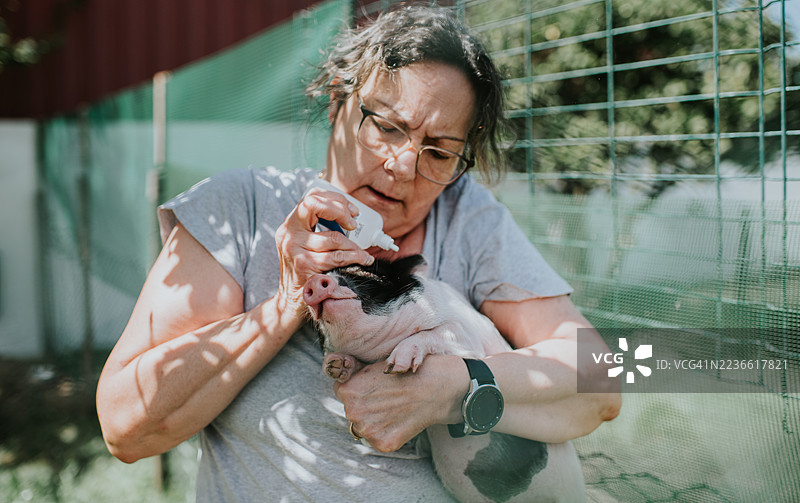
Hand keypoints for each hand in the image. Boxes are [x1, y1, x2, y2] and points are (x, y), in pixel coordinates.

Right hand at [274, 187, 374, 321]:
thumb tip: (351, 216)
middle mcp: (287, 232)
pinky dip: (354, 257)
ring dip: (354, 245)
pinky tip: (362, 259)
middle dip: (340, 211)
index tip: (352, 210)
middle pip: (314, 205)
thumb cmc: (305, 270)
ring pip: (333, 237)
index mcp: (290, 224)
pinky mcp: (303, 265)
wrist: (290, 301)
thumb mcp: (306, 244)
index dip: (334, 199)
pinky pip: (336, 257)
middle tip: (354, 223)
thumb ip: (319, 228)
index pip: (310, 197)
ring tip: (363, 252)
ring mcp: (293, 248)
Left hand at [334, 355, 468, 452]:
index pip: (342, 393)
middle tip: (387, 398)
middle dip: (365, 406)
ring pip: (363, 428)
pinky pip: (377, 440)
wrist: (436, 388)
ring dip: (374, 421)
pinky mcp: (383, 444)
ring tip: (394, 408)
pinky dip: (387, 433)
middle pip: (352, 411)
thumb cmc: (406, 371)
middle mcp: (352, 412)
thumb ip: (352, 371)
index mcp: (347, 390)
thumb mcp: (375, 365)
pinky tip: (400, 420)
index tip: (375, 387)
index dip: (359, 389)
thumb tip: (333, 367)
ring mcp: (368, 430)